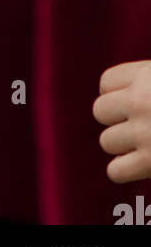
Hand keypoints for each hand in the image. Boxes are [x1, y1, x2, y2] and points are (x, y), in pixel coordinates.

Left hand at [93, 60, 150, 183]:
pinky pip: (115, 171)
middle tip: (140, 127)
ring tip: (147, 146)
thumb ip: (146, 80)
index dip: (118, 94)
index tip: (133, 103)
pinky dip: (124, 171)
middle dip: (117, 120)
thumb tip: (118, 90)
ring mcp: (145, 133)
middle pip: (100, 110)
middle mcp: (141, 101)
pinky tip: (139, 167)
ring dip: (123, 146)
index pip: (106, 82)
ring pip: (107, 141)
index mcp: (148, 75)